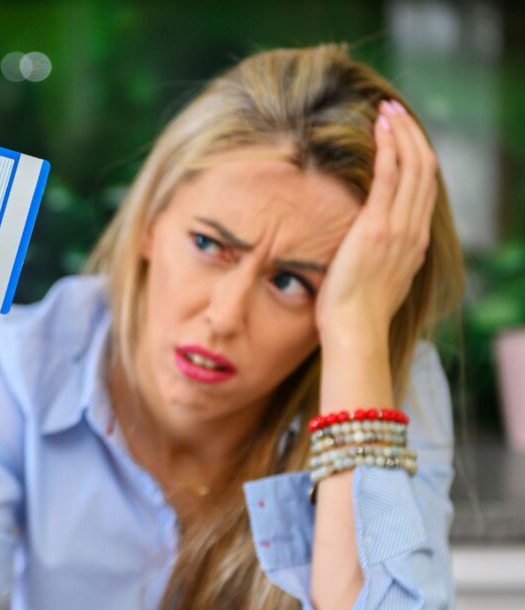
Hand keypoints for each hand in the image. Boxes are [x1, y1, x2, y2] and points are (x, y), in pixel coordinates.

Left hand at [315, 99, 437, 344]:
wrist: (354, 330)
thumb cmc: (354, 314)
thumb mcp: (376, 280)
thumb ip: (379, 259)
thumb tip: (366, 249)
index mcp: (416, 243)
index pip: (424, 188)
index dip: (417, 157)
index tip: (402, 137)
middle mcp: (414, 231)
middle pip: (425, 169)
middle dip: (411, 135)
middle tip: (395, 111)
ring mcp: (399, 227)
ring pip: (412, 165)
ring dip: (401, 133)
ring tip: (387, 110)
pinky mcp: (377, 226)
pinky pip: (390, 176)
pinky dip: (388, 147)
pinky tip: (379, 128)